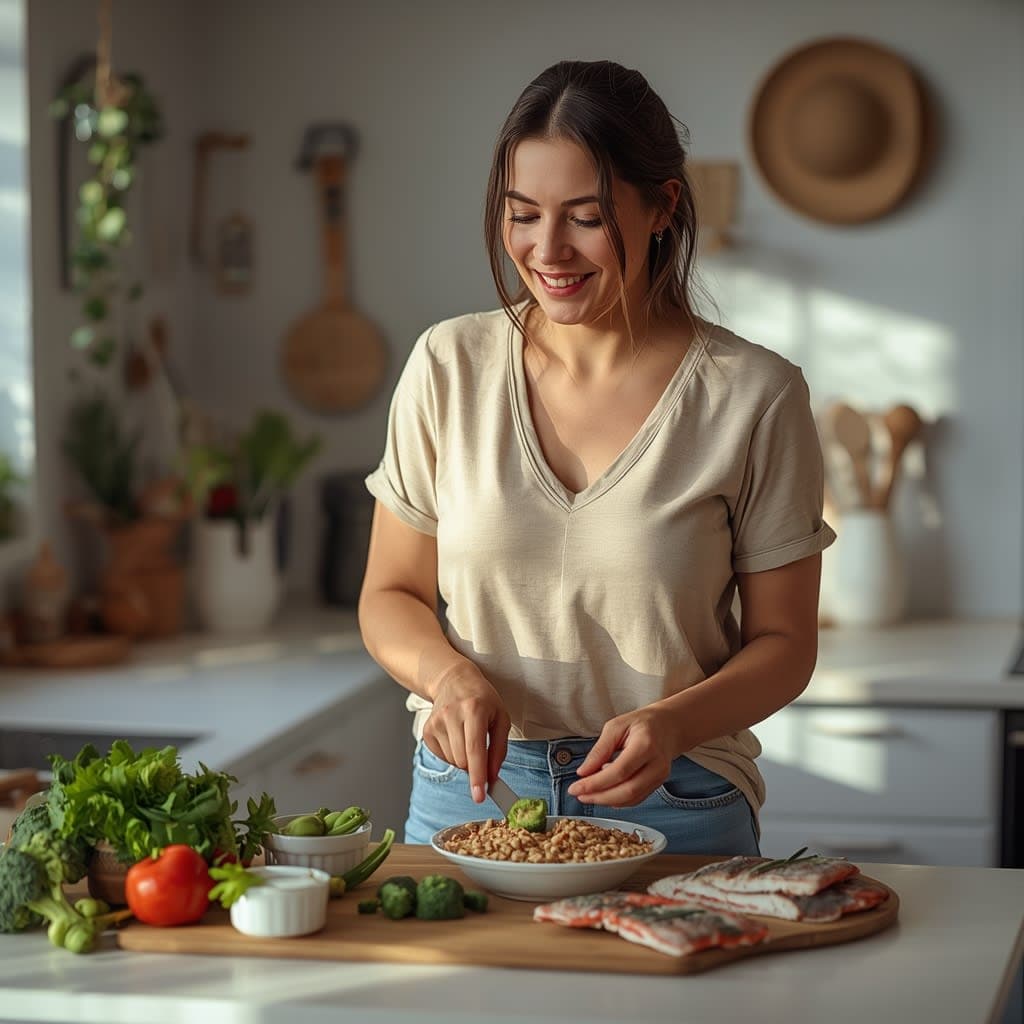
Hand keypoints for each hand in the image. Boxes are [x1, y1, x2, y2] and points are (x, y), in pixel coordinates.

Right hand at [422, 663, 510, 804]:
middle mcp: (452, 715)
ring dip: (463, 759)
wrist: (454, 680)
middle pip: (462, 761)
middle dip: (474, 765)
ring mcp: (436, 722)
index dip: (478, 775)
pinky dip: (452, 754)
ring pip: (452, 761)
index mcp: (474, 710)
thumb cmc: (482, 699)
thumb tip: (492, 777)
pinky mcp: (427, 730)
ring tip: (467, 736)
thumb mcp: (501, 718)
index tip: (479, 796)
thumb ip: (499, 749)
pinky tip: (456, 737)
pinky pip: (442, 757)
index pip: (475, 750)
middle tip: (482, 752)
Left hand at [567, 706, 678, 806]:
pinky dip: (617, 800)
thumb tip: (583, 772)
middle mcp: (657, 764)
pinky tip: (604, 793)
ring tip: (588, 794)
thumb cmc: (641, 723)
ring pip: (632, 799)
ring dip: (606, 801)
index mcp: (646, 745)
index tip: (576, 788)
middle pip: (627, 791)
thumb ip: (600, 749)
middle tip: (579, 795)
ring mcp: (660, 777)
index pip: (619, 772)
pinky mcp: (658, 784)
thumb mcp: (616, 726)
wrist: (668, 726)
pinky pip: (636, 799)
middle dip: (599, 797)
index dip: (595, 783)